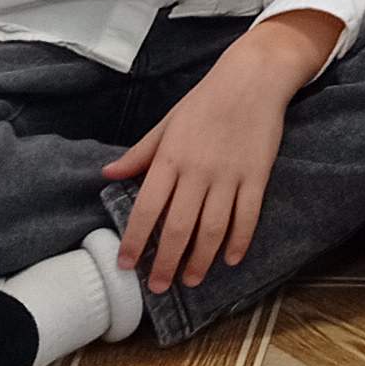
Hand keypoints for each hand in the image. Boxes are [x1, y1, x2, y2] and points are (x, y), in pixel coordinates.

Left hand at [103, 15, 330, 292]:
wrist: (253, 78)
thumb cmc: (205, 100)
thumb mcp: (167, 123)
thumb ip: (140, 154)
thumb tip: (107, 174)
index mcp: (171, 157)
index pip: (147, 208)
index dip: (134, 241)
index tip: (126, 265)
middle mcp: (198, 171)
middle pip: (178, 228)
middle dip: (165, 263)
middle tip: (157, 287)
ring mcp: (229, 175)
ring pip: (212, 229)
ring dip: (200, 260)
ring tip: (189, 280)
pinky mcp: (257, 176)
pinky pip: (247, 217)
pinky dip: (238, 242)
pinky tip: (229, 260)